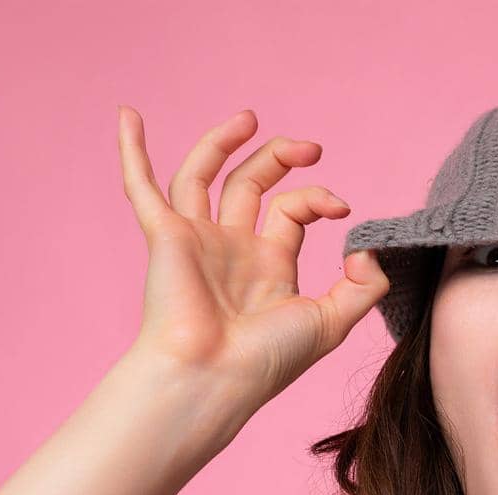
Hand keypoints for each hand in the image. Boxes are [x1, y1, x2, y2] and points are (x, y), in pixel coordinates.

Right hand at [117, 106, 388, 417]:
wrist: (214, 376)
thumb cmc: (268, 359)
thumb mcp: (334, 322)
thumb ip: (364, 286)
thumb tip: (369, 248)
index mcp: (269, 264)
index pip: (292, 210)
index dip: (318, 198)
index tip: (341, 208)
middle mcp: (231, 248)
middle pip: (250, 185)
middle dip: (279, 158)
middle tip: (310, 147)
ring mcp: (195, 240)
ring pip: (201, 176)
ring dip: (222, 142)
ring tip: (250, 118)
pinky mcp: (163, 237)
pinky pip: (141, 188)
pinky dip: (132, 152)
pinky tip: (129, 115)